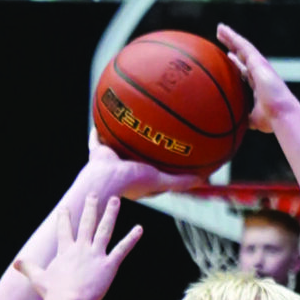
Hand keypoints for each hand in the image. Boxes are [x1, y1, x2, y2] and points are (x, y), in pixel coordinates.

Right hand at [13, 194, 142, 299]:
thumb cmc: (52, 293)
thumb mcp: (38, 279)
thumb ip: (28, 268)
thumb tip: (15, 263)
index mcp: (65, 250)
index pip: (64, 230)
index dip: (64, 218)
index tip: (65, 208)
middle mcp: (81, 247)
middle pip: (86, 222)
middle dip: (90, 207)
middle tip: (94, 194)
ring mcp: (96, 254)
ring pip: (105, 229)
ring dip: (111, 214)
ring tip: (115, 200)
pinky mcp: (109, 264)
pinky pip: (122, 249)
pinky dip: (131, 238)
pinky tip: (139, 229)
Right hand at [85, 129, 203, 200]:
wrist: (104, 180)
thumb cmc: (131, 183)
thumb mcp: (160, 180)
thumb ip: (179, 181)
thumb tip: (202, 179)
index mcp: (137, 178)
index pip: (152, 169)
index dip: (162, 162)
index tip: (172, 151)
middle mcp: (123, 169)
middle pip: (135, 154)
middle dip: (143, 144)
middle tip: (152, 132)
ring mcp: (110, 160)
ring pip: (118, 144)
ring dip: (123, 134)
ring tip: (130, 120)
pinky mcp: (97, 153)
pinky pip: (97, 139)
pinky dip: (98, 131)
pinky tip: (102, 117)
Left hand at [216, 23, 299, 133]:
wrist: (280, 114)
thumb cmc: (269, 120)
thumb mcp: (252, 119)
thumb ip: (243, 118)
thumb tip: (232, 126)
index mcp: (257, 85)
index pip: (244, 71)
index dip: (236, 63)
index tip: (228, 57)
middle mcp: (258, 72)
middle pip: (242, 56)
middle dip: (232, 46)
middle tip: (221, 38)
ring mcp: (259, 66)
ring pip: (242, 47)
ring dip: (231, 37)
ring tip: (220, 29)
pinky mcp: (259, 62)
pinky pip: (244, 46)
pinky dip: (234, 38)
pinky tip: (225, 32)